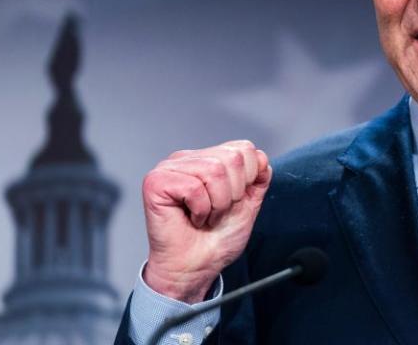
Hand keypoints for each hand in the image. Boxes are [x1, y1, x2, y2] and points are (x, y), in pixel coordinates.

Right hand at [141, 140, 271, 302]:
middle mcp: (188, 159)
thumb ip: (258, 179)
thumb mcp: (248, 204)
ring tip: (205, 216)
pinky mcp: (156, 182)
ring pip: (214, 171)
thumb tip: (261, 157)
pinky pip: (194, 188)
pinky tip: (191, 218)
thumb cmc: (216, 239)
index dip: (248, 179)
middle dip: (234, 194)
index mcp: (208, 159)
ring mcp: (169, 168)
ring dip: (217, 204)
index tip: (234, 201)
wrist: (196, 268)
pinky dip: (200, 210)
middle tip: (217, 212)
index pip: (244, 148)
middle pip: (232, 158)